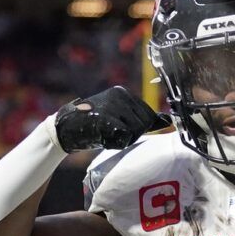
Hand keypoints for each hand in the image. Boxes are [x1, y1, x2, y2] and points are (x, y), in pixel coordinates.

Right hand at [52, 87, 170, 153]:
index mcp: (123, 92)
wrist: (66, 129)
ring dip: (125, 139)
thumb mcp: (119, 117)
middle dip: (133, 133)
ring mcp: (112, 106)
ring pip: (136, 130)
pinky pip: (124, 137)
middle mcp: (119, 95)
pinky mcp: (105, 118)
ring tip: (107, 134)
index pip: (147, 114)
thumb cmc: (95, 125)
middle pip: (143, 123)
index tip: (120, 127)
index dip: (138, 127)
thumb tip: (168, 120)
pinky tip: (104, 138)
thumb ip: (142, 118)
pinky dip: (116, 143)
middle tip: (113, 132)